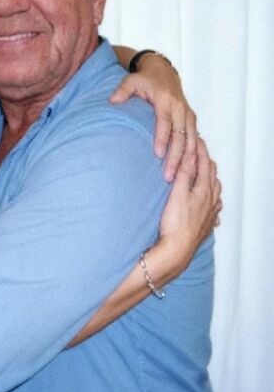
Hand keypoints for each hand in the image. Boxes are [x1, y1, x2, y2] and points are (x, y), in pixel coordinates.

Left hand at [109, 55, 196, 182]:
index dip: (162, 139)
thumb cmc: (146, 79)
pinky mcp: (191, 120)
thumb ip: (122, 91)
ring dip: (186, 160)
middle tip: (168, 175)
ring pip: (191, 141)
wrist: (163, 72)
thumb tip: (112, 101)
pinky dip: (194, 155)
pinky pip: (195, 140)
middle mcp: (180, 108)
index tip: (158, 154)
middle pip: (180, 136)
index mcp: (165, 100)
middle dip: (175, 157)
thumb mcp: (132, 80)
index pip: (165, 122)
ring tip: (179, 178)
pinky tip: (190, 170)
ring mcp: (187, 114)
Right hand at [153, 137, 221, 281]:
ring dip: (211, 179)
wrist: (176, 251)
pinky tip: (211, 203)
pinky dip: (213, 198)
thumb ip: (184, 174)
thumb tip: (191, 155)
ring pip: (216, 191)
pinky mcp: (206, 224)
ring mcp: (210, 213)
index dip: (200, 151)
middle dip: (206, 162)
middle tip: (200, 152)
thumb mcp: (177, 194)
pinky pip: (214, 207)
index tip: (196, 140)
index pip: (204, 165)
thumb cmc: (175, 224)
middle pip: (212, 176)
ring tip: (205, 173)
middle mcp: (210, 200)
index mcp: (203, 190)